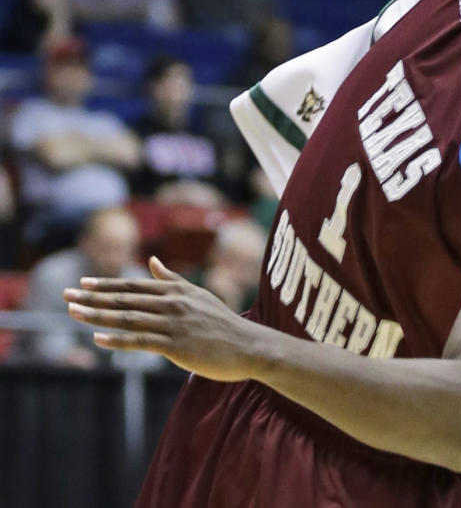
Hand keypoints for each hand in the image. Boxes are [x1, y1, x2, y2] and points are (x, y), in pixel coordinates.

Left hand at [64, 256, 259, 379]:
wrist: (247, 345)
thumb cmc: (220, 323)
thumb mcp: (197, 296)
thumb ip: (171, 279)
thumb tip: (151, 262)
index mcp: (175, 290)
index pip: (132, 285)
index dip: (105, 284)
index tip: (82, 284)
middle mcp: (171, 302)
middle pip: (124, 299)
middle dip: (92, 298)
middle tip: (66, 296)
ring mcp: (173, 323)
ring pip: (127, 318)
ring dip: (97, 316)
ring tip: (73, 314)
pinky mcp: (175, 345)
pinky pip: (140, 341)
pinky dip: (118, 339)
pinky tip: (98, 339)